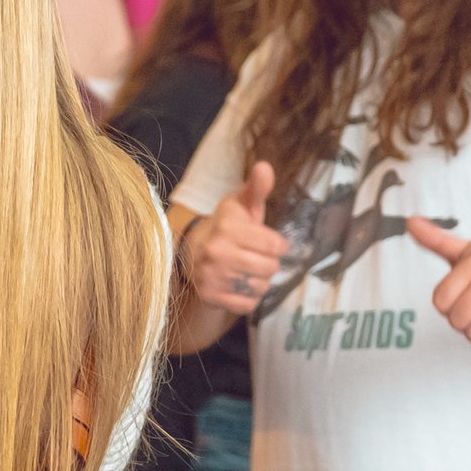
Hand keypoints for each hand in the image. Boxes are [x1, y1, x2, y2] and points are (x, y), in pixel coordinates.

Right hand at [182, 161, 287, 317]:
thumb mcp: (241, 204)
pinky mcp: (210, 295)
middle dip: (269, 263)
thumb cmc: (226, 226)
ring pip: (260, 287)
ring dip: (259, 281)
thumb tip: (265, 167)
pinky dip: (249, 297)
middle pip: (270, 268)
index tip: (268, 243)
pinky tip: (240, 285)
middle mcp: (217, 251)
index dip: (278, 245)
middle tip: (256, 257)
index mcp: (228, 227)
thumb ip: (257, 188)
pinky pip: (247, 304)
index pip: (274, 245)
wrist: (192, 250)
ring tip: (247, 271)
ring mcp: (211, 275)